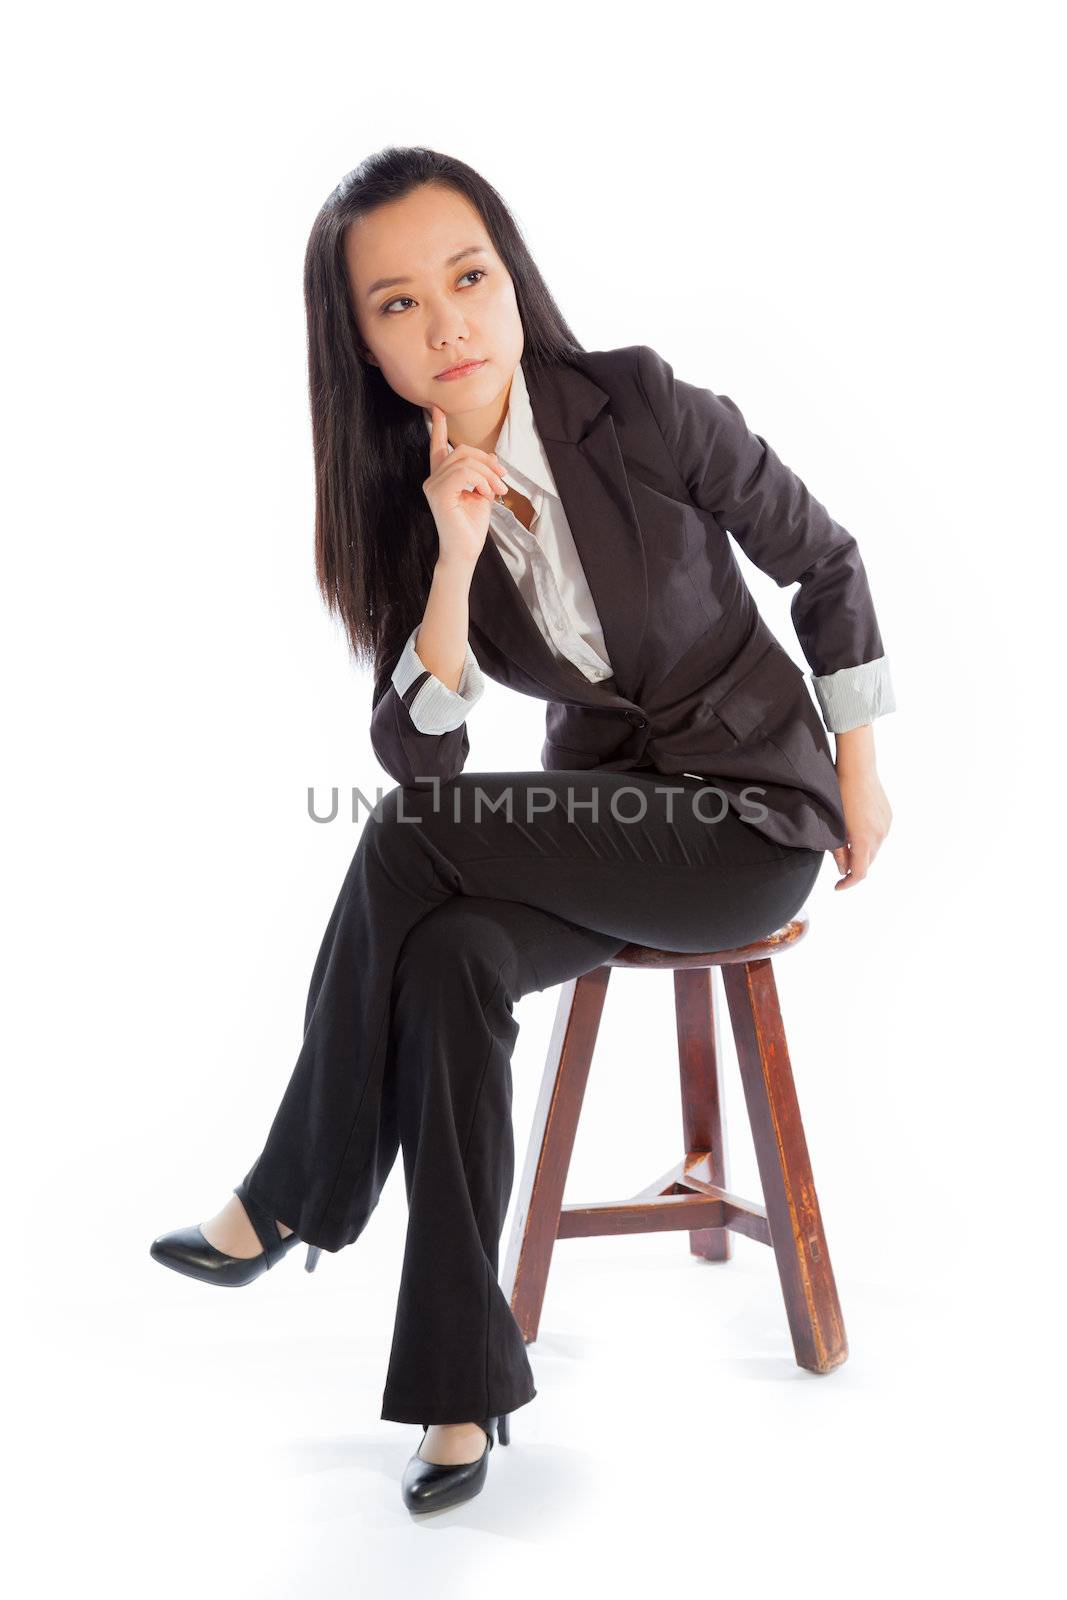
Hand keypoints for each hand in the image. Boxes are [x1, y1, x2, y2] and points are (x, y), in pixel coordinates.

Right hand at [422, 402, 508, 568]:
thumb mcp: (482, 493)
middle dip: (487, 462)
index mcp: (442, 477)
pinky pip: (463, 473)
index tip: (438, 410)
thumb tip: (490, 456)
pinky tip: (485, 495)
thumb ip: (482, 473)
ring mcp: (432, 485)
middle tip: (502, 482)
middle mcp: (433, 479)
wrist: (466, 551)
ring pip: (465, 461)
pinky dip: (480, 481)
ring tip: (496, 492)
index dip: (439, 428)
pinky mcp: (438, 493)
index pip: (438, 448)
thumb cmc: (472, 526)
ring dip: (488, 475)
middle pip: (461, 451)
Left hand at [831, 731, 891, 888]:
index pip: (860, 873)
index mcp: (864, 840)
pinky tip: (857, 828)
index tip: (837, 886)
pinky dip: (869, 838)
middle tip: (840, 863)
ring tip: (847, 842)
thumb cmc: (839, 795)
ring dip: (862, 851)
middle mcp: (879, 836)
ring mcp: (886, 826)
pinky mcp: (888, 817)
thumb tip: (843, 869)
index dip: (848, 883)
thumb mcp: (834, 826)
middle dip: (855, 866)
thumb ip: (838, 851)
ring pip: (874, 849)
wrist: (857, 770)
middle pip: (868, 862)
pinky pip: (879, 835)